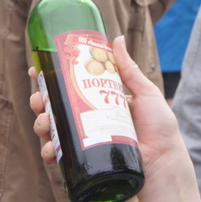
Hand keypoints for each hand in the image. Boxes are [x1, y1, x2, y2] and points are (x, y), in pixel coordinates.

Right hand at [30, 36, 200, 201]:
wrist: (165, 162)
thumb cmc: (160, 129)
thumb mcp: (145, 93)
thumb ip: (129, 69)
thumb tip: (117, 38)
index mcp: (100, 102)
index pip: (69, 88)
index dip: (49, 81)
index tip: (35, 71)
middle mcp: (89, 121)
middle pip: (56, 109)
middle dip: (40, 102)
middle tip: (38, 99)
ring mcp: (86, 142)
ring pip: (54, 131)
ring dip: (42, 125)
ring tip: (44, 122)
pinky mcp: (86, 162)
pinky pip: (62, 157)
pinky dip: (50, 152)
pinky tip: (50, 149)